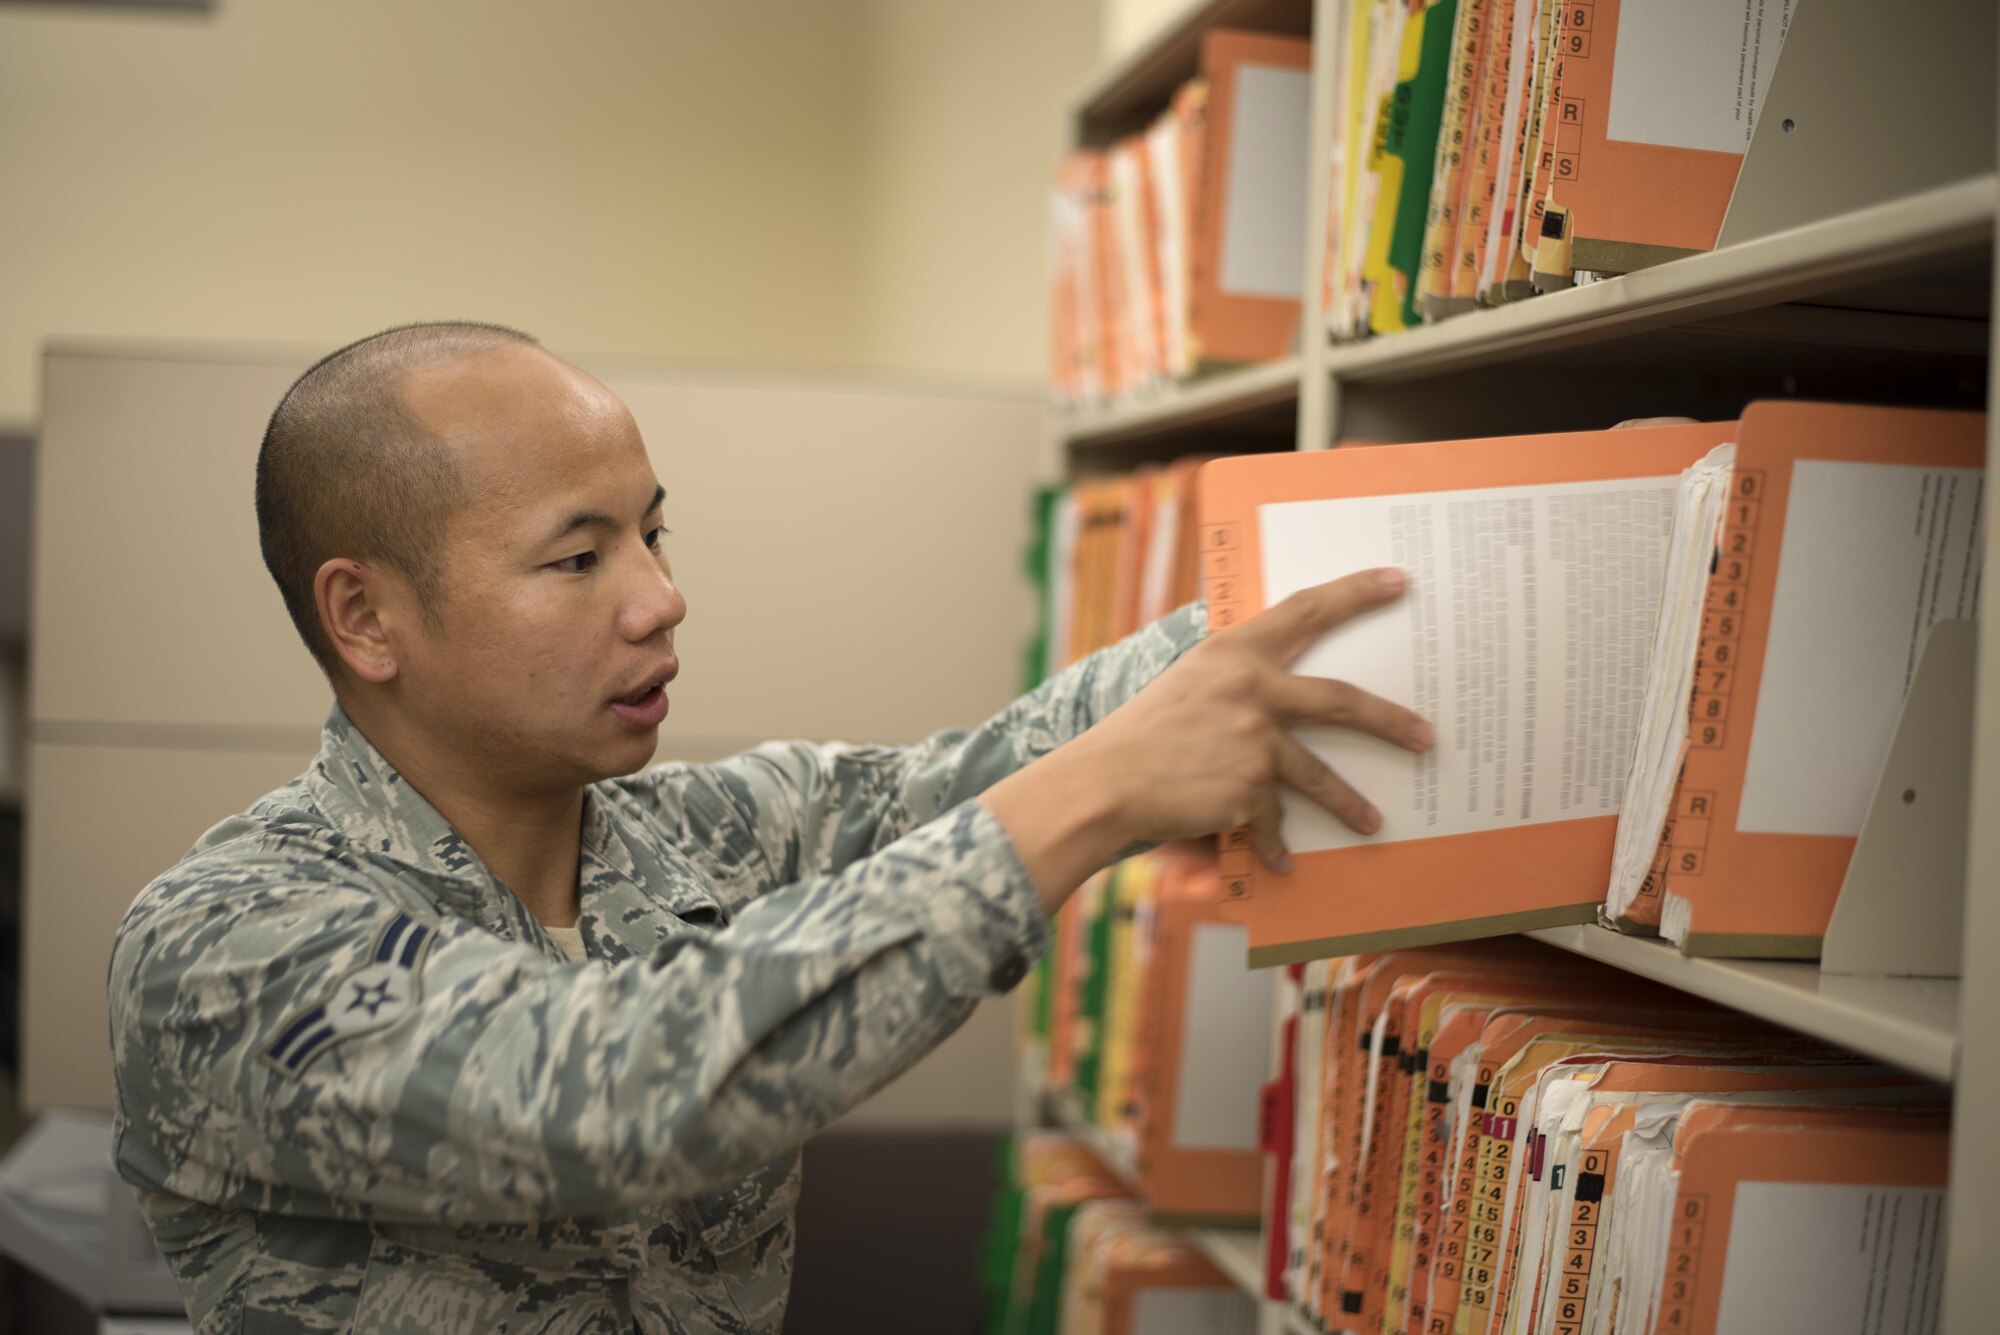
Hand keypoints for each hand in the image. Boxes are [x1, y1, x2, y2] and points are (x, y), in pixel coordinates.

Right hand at [1085, 566, 1431, 864]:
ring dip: (1350, 804)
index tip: (1396, 579)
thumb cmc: (1140, 734)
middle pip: (1340, 699)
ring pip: (1320, 775)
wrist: (1106, 781)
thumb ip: (1232, 682)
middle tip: (1425, 735)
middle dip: (1389, 720)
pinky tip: (1282, 861)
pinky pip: (1274, 818)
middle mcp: (1250, 688)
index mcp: (1232, 651)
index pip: (1305, 609)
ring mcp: (1254, 739)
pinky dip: (1276, 843)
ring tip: (1372, 822)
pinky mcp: (1249, 787)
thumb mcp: (1186, 684)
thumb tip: (1278, 696)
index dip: (1354, 592)